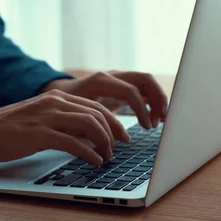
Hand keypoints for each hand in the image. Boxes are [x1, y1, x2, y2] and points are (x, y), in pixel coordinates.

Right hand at [0, 89, 130, 164]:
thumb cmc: (11, 129)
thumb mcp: (41, 118)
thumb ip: (63, 121)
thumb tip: (89, 136)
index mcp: (57, 98)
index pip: (95, 106)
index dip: (113, 121)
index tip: (122, 135)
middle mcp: (55, 103)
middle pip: (97, 114)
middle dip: (114, 132)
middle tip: (120, 147)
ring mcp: (48, 118)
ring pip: (89, 125)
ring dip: (103, 143)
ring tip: (107, 156)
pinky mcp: (40, 135)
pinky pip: (73, 142)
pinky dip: (89, 153)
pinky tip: (94, 161)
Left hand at [42, 71, 168, 128]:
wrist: (58, 95)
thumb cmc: (65, 109)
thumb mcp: (75, 119)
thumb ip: (92, 129)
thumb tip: (114, 144)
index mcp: (100, 81)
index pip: (130, 90)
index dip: (142, 109)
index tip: (147, 127)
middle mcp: (112, 76)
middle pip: (145, 79)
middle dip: (158, 99)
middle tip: (162, 121)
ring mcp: (119, 79)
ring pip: (147, 82)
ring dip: (158, 100)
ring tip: (160, 121)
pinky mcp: (122, 86)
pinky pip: (143, 89)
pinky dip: (152, 102)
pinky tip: (153, 119)